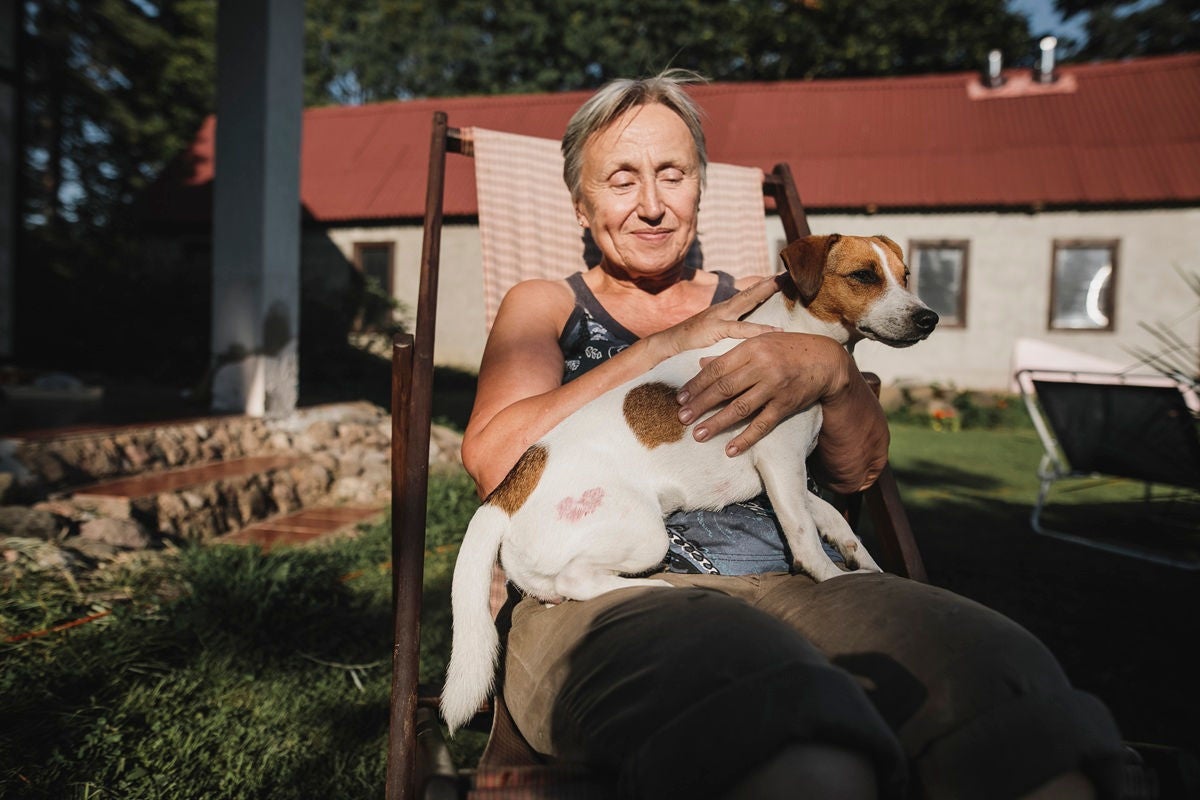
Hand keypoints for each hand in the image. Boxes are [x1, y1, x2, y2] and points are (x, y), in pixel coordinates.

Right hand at [643, 276, 781, 363]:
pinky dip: (758, 329)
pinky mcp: (715, 329)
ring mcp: (719, 316)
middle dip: (769, 282)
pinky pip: (740, 328)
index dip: (764, 286)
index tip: (782, 277)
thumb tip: (743, 334)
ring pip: (746, 301)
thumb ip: (727, 330)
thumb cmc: (690, 343)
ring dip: (764, 292)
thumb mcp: (713, 334)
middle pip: (750, 292)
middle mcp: (723, 309)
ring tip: (782, 284)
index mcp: (725, 310)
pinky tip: (774, 330)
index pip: (748, 294)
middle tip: (788, 271)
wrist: (667, 344)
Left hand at [674, 332, 889, 490]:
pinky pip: (763, 424)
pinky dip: (746, 438)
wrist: (825, 360)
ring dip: (717, 423)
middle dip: (700, 405)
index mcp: (751, 349)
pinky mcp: (786, 405)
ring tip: (699, 435)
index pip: (717, 369)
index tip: (680, 398)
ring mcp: (774, 387)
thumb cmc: (787, 349)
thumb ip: (730, 355)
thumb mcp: (759, 343)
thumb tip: (701, 364)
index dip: (696, 385)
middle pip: (724, 389)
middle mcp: (762, 367)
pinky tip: (730, 449)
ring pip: (740, 408)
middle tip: (682, 419)